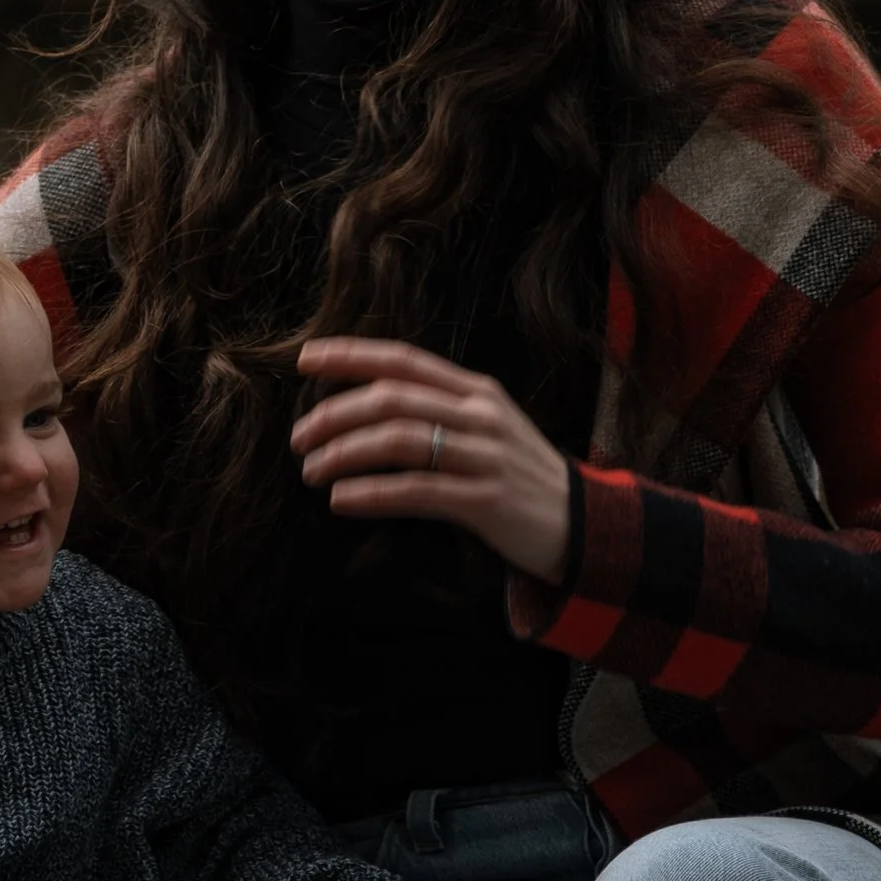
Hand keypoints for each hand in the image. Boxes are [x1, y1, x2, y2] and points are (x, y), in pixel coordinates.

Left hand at [291, 337, 573, 582]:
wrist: (583, 525)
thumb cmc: (519, 476)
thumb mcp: (485, 429)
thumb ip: (437, 411)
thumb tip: (364, 409)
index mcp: (476, 390)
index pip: (403, 360)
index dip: (351, 355)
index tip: (304, 360)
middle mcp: (481, 415)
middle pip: (392, 398)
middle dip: (335, 414)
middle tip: (298, 438)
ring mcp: (486, 456)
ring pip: (400, 440)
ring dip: (344, 453)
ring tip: (310, 471)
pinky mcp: (487, 500)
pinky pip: (417, 490)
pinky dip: (371, 493)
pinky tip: (340, 499)